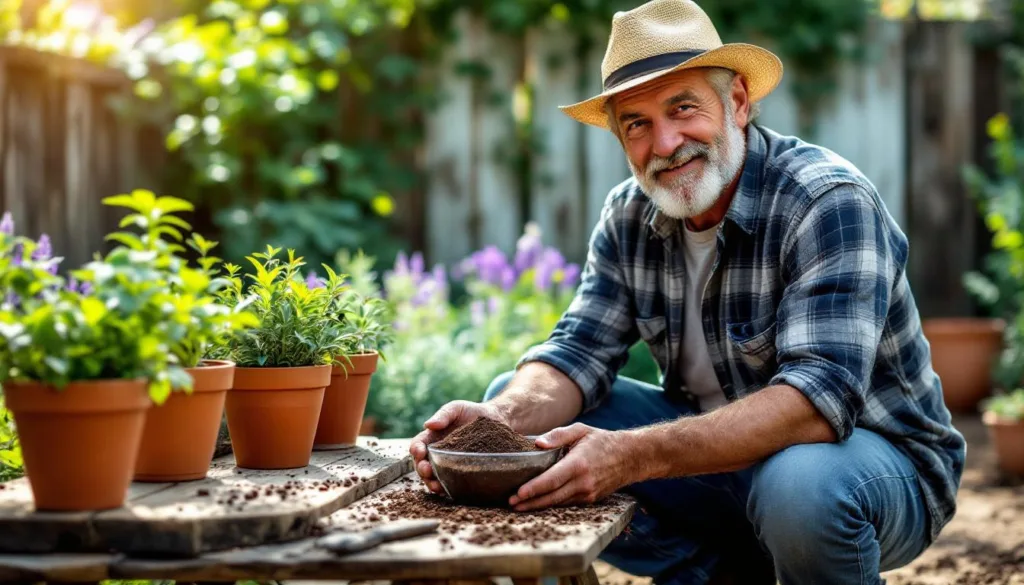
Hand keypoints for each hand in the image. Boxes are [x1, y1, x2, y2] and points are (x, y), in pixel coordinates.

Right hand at [409, 400, 508, 493]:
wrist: (495, 420)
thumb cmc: (472, 412)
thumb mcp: (456, 408)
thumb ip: (443, 415)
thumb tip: (428, 425)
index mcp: (431, 438)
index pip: (417, 446)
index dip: (416, 450)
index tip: (420, 452)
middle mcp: (436, 454)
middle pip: (422, 465)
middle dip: (422, 470)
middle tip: (427, 471)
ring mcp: (448, 465)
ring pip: (434, 478)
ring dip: (432, 483)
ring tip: (436, 486)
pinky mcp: (461, 474)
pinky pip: (451, 484)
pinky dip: (448, 489)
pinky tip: (449, 491)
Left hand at [509, 423, 638, 510]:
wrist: (630, 457)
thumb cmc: (602, 441)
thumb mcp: (580, 430)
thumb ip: (558, 435)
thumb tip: (537, 443)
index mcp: (579, 464)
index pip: (552, 480)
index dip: (534, 488)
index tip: (518, 493)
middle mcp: (583, 482)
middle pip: (552, 497)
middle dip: (530, 502)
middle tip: (511, 503)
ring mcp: (588, 493)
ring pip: (558, 503)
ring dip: (538, 505)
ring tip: (519, 506)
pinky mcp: (590, 499)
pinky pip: (567, 503)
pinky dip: (551, 504)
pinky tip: (538, 503)